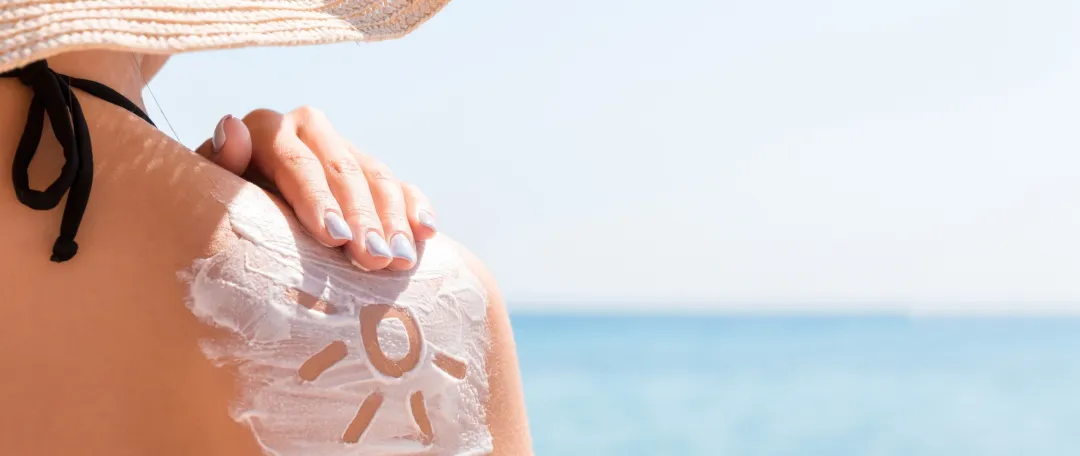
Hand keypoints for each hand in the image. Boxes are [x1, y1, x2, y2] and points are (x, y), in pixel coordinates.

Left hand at [194, 107, 437, 271]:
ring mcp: (345, 149)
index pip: (298, 163)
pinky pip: (403, 186)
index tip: (334, 238)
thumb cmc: (218, 213)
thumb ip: (220, 164)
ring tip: (399, 260)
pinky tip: (426, 233)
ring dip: (393, 221)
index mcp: (269, 129)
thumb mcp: (208, 192)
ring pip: (378, 178)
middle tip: (373, 259)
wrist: (238, 222)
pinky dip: (416, 209)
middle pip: (345, 172)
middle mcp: (311, 130)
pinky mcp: (371, 172)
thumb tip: (233, 126)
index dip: (318, 200)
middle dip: (362, 218)